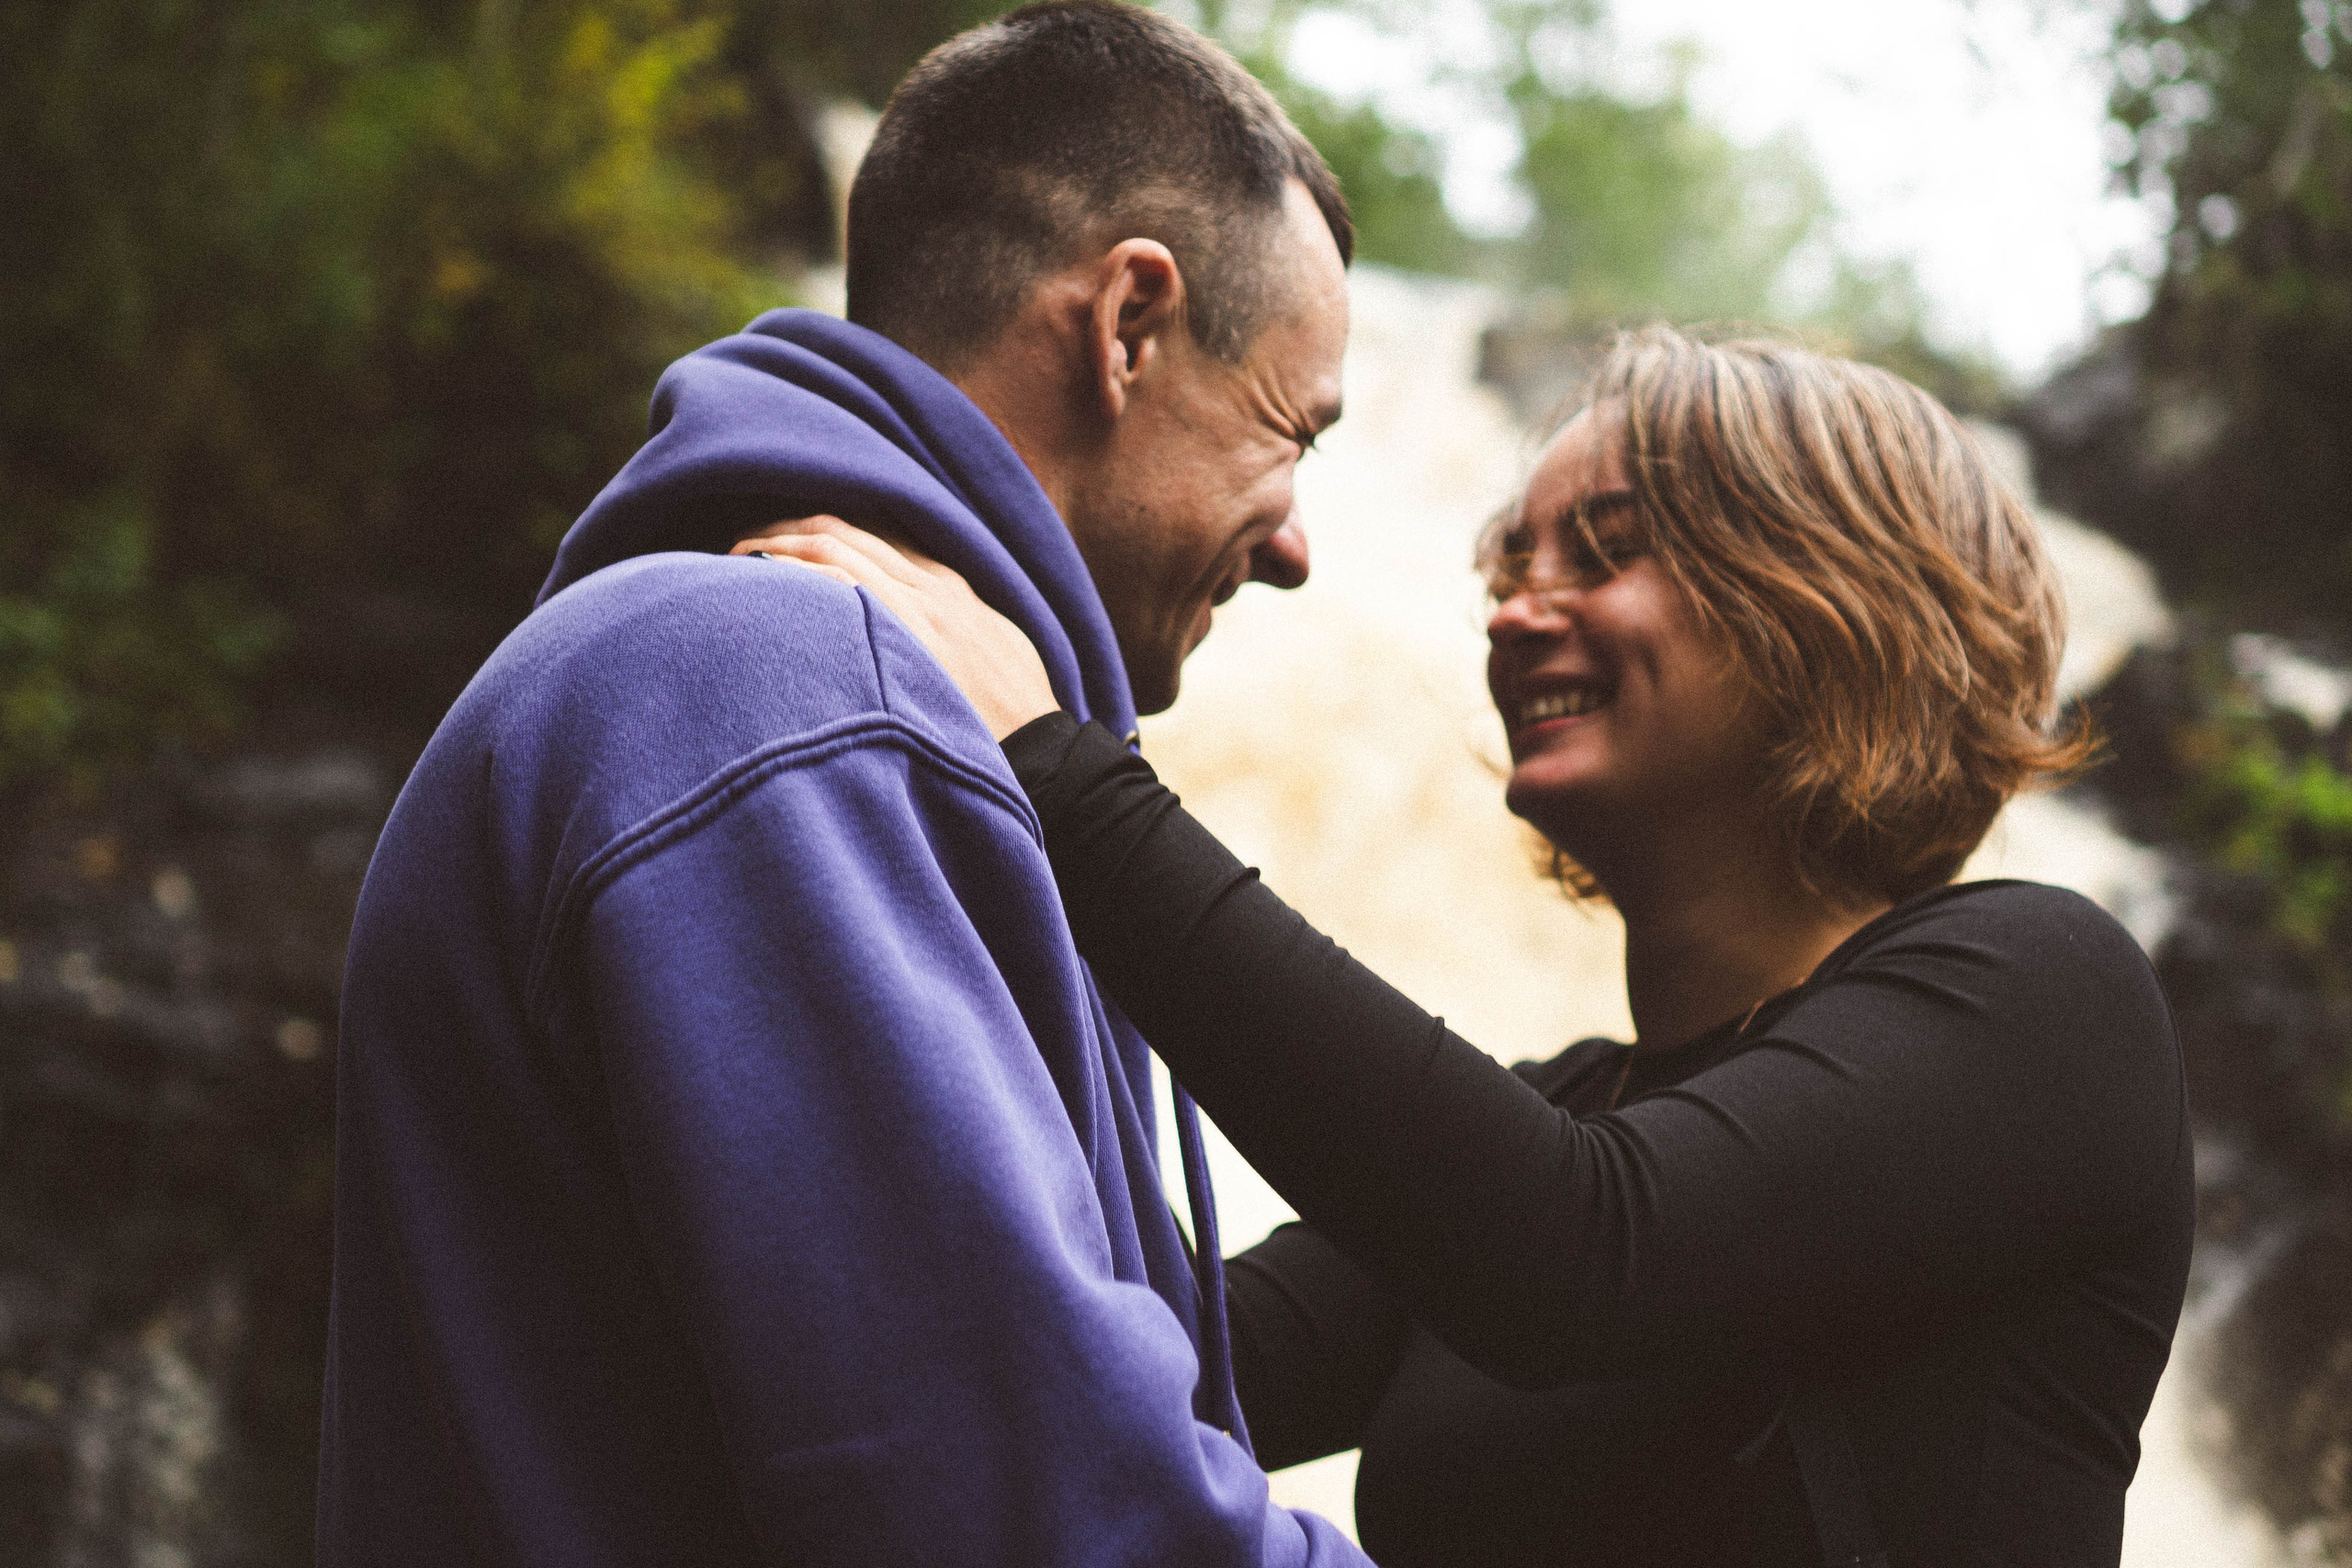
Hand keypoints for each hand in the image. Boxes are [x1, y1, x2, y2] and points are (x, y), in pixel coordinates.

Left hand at [732, 518, 1060, 739]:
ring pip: (833, 549)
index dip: (825, 527)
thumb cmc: (1018, 722)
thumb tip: (923, 629)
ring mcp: (914, 613)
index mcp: (953, 588)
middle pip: (846, 531)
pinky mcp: (901, 642)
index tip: (788, 534)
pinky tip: (755, 577)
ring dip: (777, 544)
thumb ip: (956, 626)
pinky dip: (791, 573)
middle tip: (743, 539)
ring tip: (734, 555)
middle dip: (789, 527)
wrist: (1049, 761)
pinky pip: (834, 586)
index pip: (879, 533)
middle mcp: (931, 589)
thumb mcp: (999, 652)